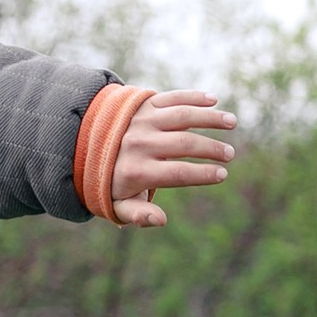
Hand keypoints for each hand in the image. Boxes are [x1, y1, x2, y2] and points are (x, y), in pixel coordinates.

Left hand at [112, 91, 235, 226]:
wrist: (84, 145)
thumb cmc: (110, 181)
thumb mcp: (117, 204)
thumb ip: (138, 214)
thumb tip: (162, 220)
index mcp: (135, 171)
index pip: (177, 173)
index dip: (203, 174)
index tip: (222, 175)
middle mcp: (139, 143)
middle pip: (184, 144)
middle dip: (212, 148)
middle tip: (230, 154)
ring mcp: (142, 120)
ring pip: (183, 115)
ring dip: (210, 118)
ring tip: (232, 122)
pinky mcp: (144, 104)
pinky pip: (172, 98)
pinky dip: (194, 97)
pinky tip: (214, 100)